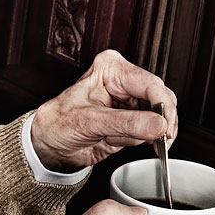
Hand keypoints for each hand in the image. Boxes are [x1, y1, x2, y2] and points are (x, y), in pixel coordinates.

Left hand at [29, 49, 178, 170]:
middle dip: (155, 123)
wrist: (50, 145)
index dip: (162, 106)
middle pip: (161, 100)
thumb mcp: (90, 122)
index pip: (150, 84)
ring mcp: (130, 102)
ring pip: (159, 118)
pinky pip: (150, 131)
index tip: (165, 127)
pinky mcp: (133, 119)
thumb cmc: (59, 123)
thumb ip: (126, 123)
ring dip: (140, 135)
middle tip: (154, 140)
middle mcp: (124, 81)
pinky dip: (137, 141)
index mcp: (112, 69)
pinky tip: (114, 141)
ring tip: (112, 137)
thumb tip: (158, 125)